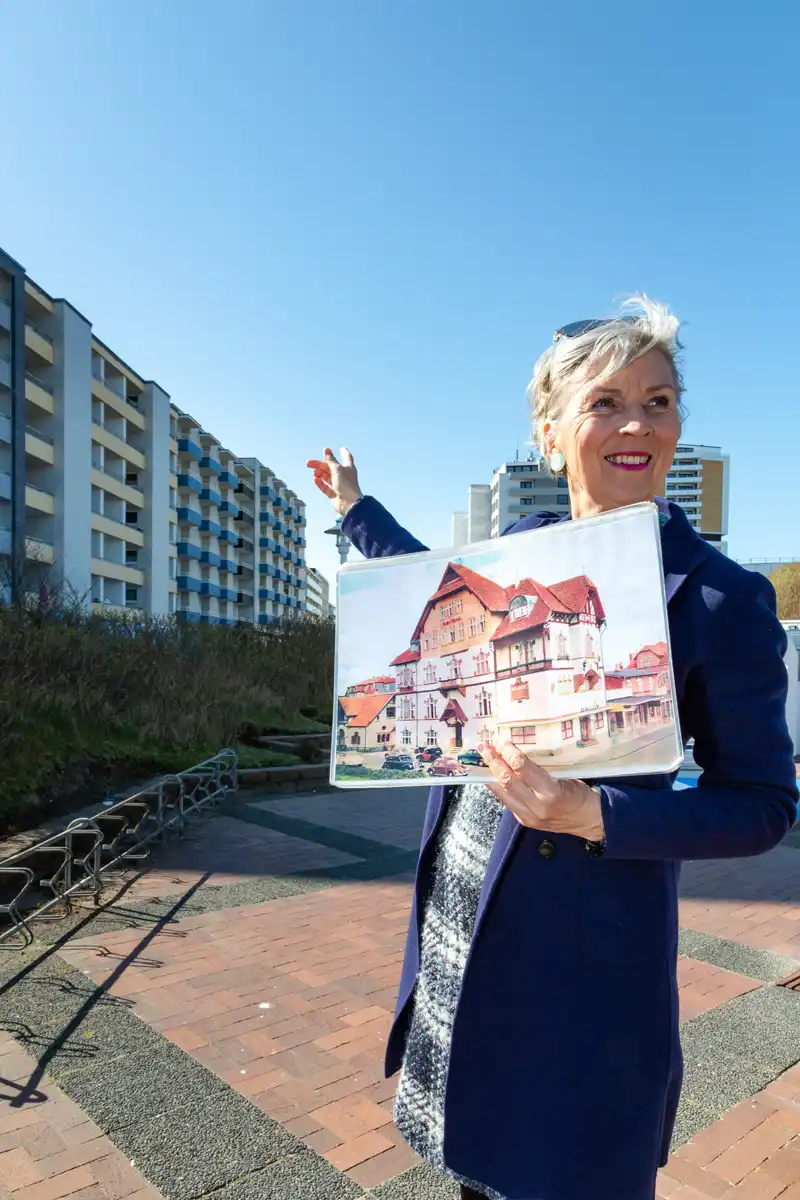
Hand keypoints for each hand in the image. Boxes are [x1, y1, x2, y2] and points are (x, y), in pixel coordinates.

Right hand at [306, 447, 362, 517]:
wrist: (349, 503)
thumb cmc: (346, 484)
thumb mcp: (337, 469)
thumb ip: (330, 460)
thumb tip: (326, 449)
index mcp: (348, 468)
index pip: (347, 457)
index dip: (344, 453)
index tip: (342, 448)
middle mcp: (344, 476)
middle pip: (330, 467)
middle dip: (320, 465)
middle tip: (308, 463)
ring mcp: (339, 485)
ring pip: (327, 477)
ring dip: (319, 474)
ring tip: (314, 473)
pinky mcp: (334, 494)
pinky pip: (325, 487)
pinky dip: (320, 483)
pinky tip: (315, 479)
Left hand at [482, 740, 604, 840]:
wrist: (590, 821)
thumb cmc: (581, 794)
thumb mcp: (565, 775)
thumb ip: (541, 768)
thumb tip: (517, 751)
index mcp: (551, 790)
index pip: (522, 767)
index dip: (509, 752)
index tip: (502, 740)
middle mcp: (537, 805)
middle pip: (506, 780)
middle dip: (493, 761)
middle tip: (484, 747)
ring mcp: (529, 816)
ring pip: (501, 792)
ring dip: (490, 775)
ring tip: (482, 760)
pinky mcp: (524, 821)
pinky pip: (506, 801)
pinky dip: (498, 787)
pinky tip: (492, 777)